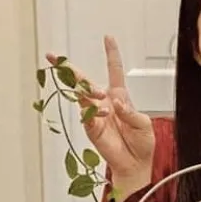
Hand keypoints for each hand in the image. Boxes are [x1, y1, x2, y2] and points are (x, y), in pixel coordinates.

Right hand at [46, 35, 154, 184]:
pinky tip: (103, 112)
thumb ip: (130, 112)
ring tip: (97, 93)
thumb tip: (115, 103)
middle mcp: (104, 102)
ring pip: (82, 96)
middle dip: (70, 69)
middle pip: (85, 81)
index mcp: (119, 96)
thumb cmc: (141, 142)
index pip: (114, 70)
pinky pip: (88, 116)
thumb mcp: (143, 124)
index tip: (108, 38)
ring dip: (86, 90)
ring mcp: (95, 114)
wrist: (135, 164)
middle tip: (57, 59)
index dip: (111, 54)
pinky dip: (94, 113)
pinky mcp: (91, 128)